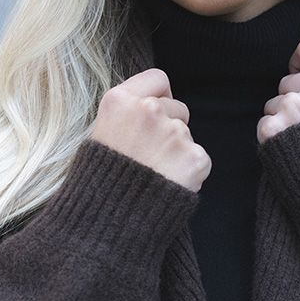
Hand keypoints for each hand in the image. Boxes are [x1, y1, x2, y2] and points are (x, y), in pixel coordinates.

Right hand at [92, 68, 210, 192]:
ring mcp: (174, 134)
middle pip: (177, 108)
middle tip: (149, 155)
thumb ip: (127, 113)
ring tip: (155, 175)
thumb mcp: (100, 134)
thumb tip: (155, 105)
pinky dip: (189, 173)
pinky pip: (199, 158)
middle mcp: (149, 110)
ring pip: (186, 135)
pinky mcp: (194, 158)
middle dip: (169, 127)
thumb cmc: (101, 181)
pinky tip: (168, 184)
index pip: (158, 79)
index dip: (160, 97)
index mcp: (120, 100)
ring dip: (177, 152)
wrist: (110, 221)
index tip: (153, 115)